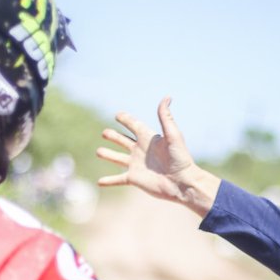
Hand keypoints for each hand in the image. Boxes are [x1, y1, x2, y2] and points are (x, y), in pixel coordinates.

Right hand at [96, 98, 221, 217]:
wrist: (181, 182)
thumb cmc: (179, 158)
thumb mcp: (173, 135)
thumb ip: (166, 117)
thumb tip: (167, 97)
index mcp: (148, 138)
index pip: (134, 125)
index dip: (126, 119)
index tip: (118, 115)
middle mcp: (140, 150)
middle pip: (123, 141)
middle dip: (113, 136)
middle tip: (104, 132)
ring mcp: (136, 165)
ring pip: (117, 158)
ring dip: (108, 155)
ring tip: (98, 152)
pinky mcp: (134, 178)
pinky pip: (118, 179)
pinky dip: (108, 181)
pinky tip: (99, 182)